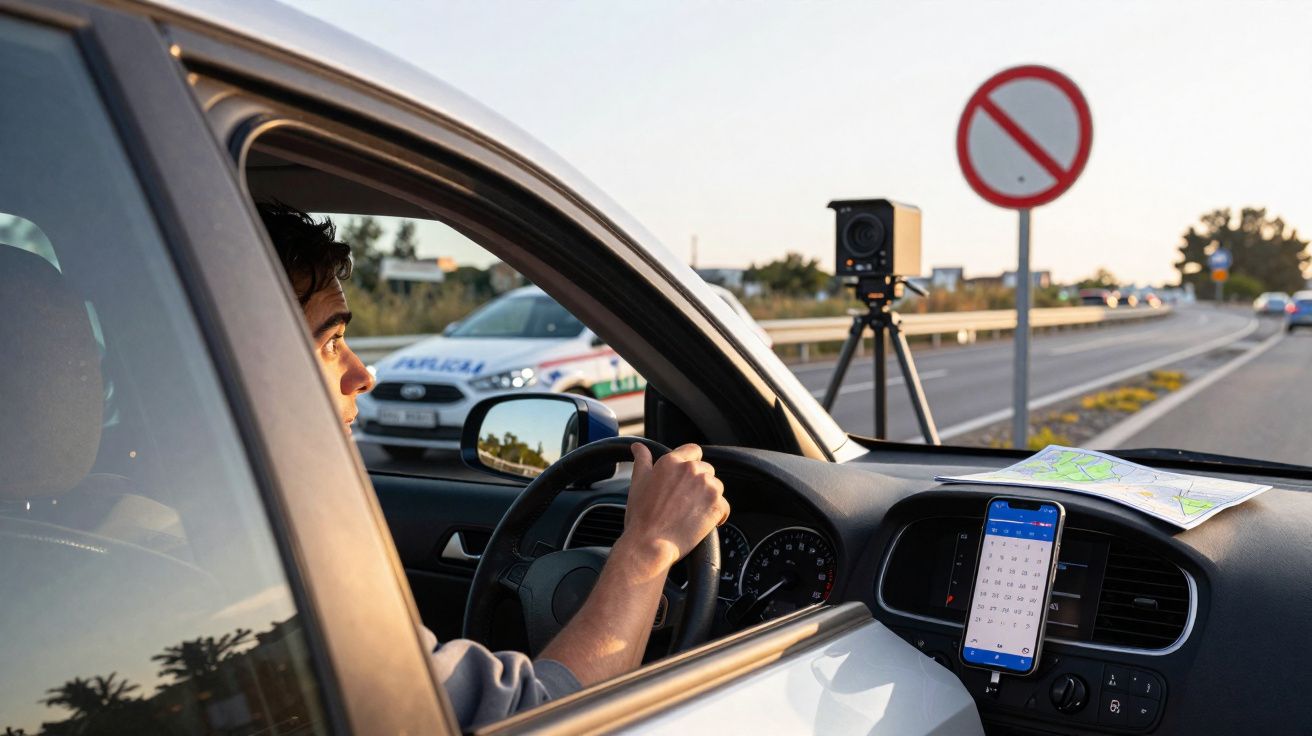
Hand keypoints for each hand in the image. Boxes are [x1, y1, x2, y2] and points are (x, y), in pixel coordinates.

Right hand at [617, 443, 728, 573]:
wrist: (649, 543)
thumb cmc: (641, 516)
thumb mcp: (638, 482)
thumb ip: (642, 460)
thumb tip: (638, 446)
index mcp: (672, 461)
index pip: (693, 450)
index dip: (691, 463)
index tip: (686, 478)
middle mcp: (691, 470)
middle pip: (706, 470)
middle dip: (699, 484)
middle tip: (685, 502)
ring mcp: (706, 486)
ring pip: (716, 487)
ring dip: (708, 498)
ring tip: (692, 514)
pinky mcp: (716, 504)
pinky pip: (724, 506)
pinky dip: (717, 515)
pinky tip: (703, 523)